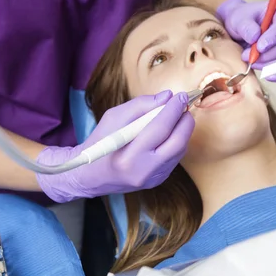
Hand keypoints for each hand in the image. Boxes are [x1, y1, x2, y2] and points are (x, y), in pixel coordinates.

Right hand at [36, 91, 194, 202]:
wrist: (91, 174)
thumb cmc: (100, 141)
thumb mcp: (113, 117)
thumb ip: (140, 105)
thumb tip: (167, 96)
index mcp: (128, 157)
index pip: (159, 129)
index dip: (173, 110)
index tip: (181, 95)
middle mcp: (143, 171)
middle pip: (177, 143)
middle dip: (185, 120)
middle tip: (184, 105)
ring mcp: (153, 179)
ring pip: (180, 151)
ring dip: (183, 130)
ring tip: (178, 115)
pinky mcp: (158, 180)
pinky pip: (175, 158)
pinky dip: (177, 141)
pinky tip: (171, 131)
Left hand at [217, 0, 275, 81]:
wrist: (237, 32)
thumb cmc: (240, 21)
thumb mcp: (238, 19)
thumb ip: (245, 26)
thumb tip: (255, 36)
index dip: (274, 37)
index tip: (260, 47)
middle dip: (268, 55)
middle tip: (248, 56)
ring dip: (269, 65)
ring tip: (250, 61)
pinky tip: (266, 75)